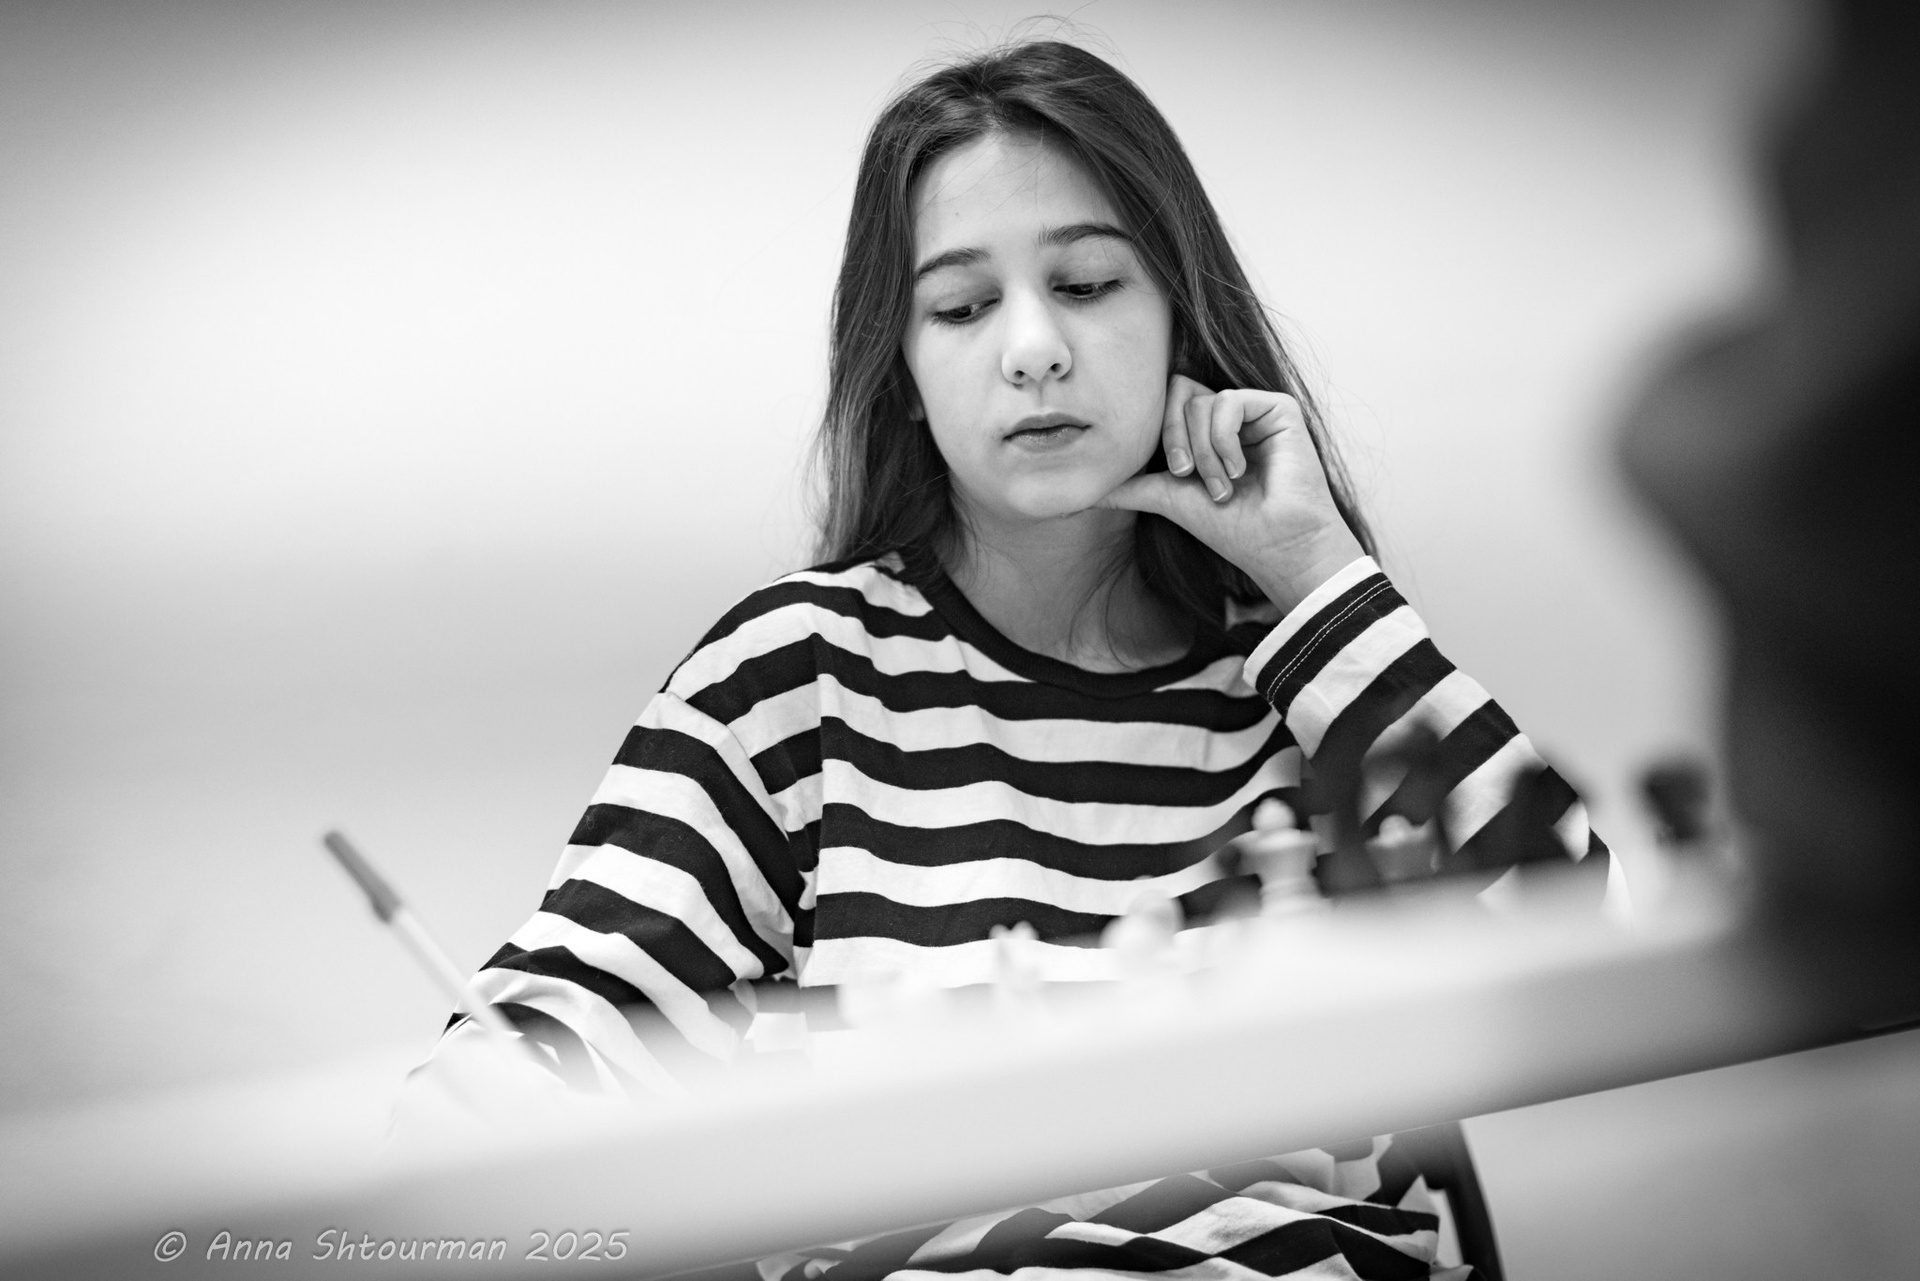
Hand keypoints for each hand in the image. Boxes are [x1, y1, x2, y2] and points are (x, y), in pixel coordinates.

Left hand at [1097, 375, 1364, 614]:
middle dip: (1174, 437)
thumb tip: (1085, 493)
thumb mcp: (1171, 501)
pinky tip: (1240, 469)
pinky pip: (1229, 400)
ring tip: (1223, 487)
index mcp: (1204, 434)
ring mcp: (1253, 411)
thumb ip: (1133, 487)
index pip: (1165, 403)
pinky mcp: (1277, 408)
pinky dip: (1224, 438)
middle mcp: (1228, 418)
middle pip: (1177, 391)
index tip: (1175, 475)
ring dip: (1203, 451)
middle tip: (1187, 476)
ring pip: (1199, 400)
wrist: (1279, 547)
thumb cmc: (1234, 530)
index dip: (1160, 434)